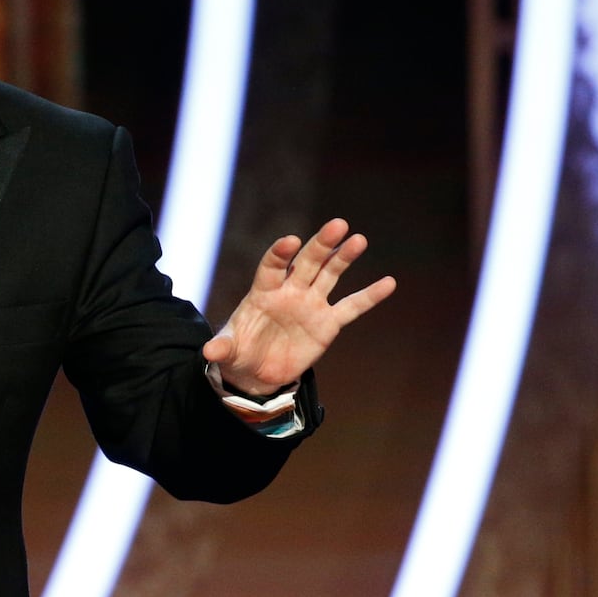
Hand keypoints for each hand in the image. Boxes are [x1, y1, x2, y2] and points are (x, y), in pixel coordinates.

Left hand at [202, 218, 395, 395]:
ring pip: (330, 275)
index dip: (280, 253)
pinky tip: (389, 282)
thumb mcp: (228, 351)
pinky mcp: (328, 323)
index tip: (291, 241)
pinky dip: (369, 296)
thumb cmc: (239, 352)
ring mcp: (310, 304)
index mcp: (263, 292)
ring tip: (359, 239)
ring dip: (344, 258)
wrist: (257, 372)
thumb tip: (209, 351)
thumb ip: (222, 347)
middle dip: (321, 244)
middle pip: (307, 262)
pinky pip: (351, 307)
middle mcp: (290, 291)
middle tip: (337, 224)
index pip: (272, 266)